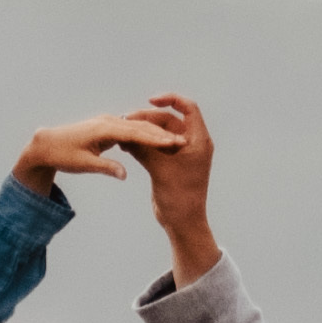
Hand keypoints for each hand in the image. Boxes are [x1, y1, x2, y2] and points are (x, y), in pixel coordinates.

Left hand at [12, 105, 183, 199]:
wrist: (47, 144)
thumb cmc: (63, 155)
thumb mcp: (83, 164)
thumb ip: (105, 167)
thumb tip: (124, 175)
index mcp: (103, 130)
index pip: (135, 134)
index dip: (155, 139)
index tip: (173, 144)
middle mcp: (108, 122)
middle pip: (140, 127)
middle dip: (162, 134)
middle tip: (183, 141)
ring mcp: (108, 122)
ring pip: (137, 126)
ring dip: (156, 132)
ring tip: (175, 140)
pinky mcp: (107, 127)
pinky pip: (130, 129)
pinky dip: (144, 133)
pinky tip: (156, 139)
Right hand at [135, 91, 219, 282]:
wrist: (182, 222)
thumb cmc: (179, 196)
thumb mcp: (160, 168)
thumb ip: (144, 148)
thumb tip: (126, 131)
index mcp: (198, 141)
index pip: (188, 108)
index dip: (170, 100)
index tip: (150, 101)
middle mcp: (192, 144)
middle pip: (170, 121)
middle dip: (148, 119)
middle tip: (126, 120)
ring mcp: (181, 154)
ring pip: (160, 134)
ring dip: (144, 132)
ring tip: (123, 131)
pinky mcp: (171, 164)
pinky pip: (157, 147)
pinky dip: (144, 145)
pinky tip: (126, 146)